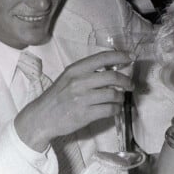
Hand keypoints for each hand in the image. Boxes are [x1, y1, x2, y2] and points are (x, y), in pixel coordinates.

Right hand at [15, 51, 132, 150]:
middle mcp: (79, 82)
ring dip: (120, 97)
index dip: (120, 56)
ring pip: (113, 95)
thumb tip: (114, 68)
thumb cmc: (58, 96)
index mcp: (76, 69)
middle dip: (126, 81)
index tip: (131, 57)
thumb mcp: (69, 77)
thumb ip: (88, 72)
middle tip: (130, 85)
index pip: (103, 58)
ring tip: (119, 99)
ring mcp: (82, 99)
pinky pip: (109, 110)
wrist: (42, 117)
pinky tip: (114, 108)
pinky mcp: (85, 114)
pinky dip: (116, 109)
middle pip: (113, 77)